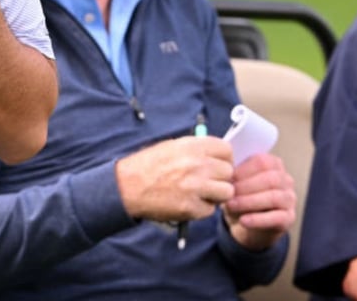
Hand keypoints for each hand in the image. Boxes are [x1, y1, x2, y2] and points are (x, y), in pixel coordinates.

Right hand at [115, 136, 234, 222]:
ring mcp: (195, 187)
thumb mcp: (172, 146)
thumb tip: (217, 155)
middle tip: (209, 182)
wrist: (127, 187)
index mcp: (193, 146)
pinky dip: (202, 209)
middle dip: (221, 178)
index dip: (224, 159)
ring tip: (202, 194)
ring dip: (217, 195)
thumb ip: (197, 149)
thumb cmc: (148, 165)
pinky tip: (190, 203)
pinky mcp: (190, 208)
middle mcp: (197, 165)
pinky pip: (210, 210)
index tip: (219, 164)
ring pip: (226, 192)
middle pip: (229, 172)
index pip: (227, 150)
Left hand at [222, 152, 295, 250]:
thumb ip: (235, 178)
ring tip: (231, 206)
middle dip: (246, 186)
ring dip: (250, 202)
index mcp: (274, 165)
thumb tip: (227, 176)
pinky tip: (243, 221)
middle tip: (228, 193)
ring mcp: (290, 199)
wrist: (247, 225)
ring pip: (274, 197)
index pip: (262, 161)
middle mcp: (285, 180)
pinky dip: (258, 219)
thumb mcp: (236, 185)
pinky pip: (276, 218)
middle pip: (270, 178)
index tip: (227, 178)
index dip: (243, 170)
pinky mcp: (289, 218)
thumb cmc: (241, 198)